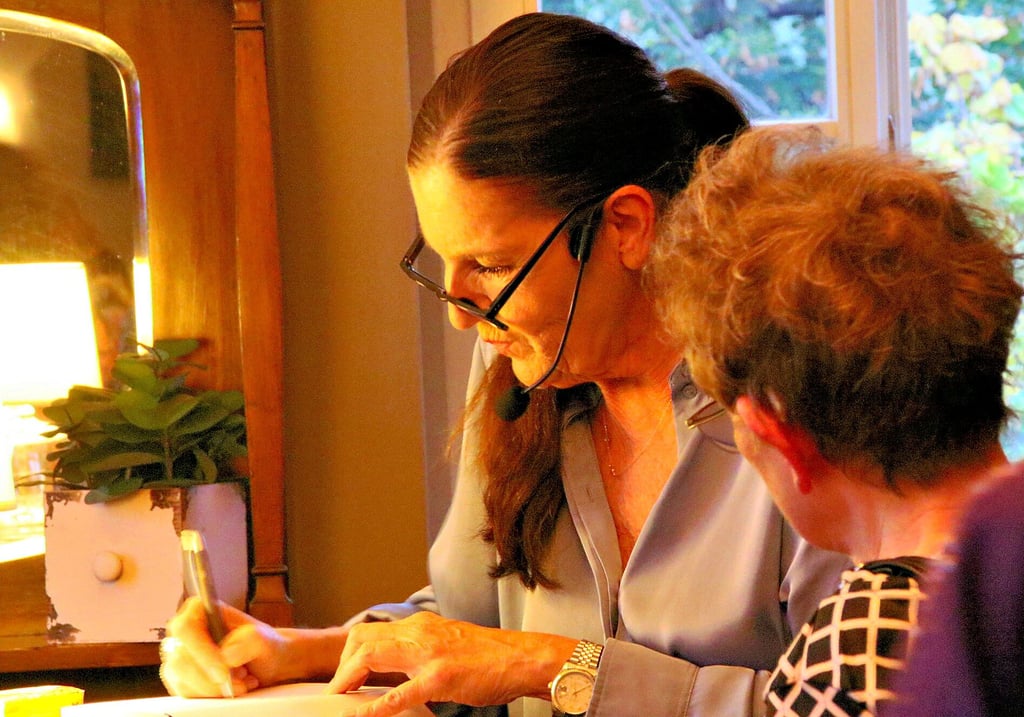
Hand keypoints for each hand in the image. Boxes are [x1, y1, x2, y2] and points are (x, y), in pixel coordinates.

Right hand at [160, 597, 292, 696]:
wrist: (267, 662)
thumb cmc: (264, 645)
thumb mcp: (266, 638)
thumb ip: (251, 640)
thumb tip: (227, 655)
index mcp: (201, 610)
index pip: (185, 629)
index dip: (201, 651)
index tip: (223, 671)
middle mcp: (186, 632)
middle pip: (181, 659)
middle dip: (212, 677)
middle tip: (240, 679)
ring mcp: (181, 656)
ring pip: (183, 679)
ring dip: (215, 687)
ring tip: (241, 680)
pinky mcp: (182, 678)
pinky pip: (187, 692)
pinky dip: (212, 694)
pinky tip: (231, 687)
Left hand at [326, 612, 574, 716]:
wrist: (521, 657)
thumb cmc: (489, 655)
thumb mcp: (447, 643)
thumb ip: (420, 650)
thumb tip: (395, 668)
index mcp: (421, 626)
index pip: (370, 631)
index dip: (349, 653)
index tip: (344, 675)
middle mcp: (419, 633)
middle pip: (361, 639)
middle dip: (342, 666)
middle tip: (337, 690)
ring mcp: (428, 654)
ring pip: (371, 657)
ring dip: (347, 678)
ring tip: (339, 698)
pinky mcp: (439, 678)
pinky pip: (398, 694)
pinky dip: (374, 707)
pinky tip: (360, 715)